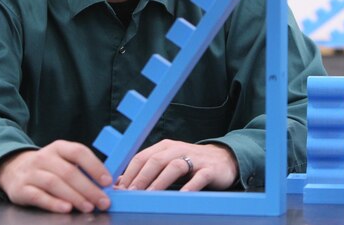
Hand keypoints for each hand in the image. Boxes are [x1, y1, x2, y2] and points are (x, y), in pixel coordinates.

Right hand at [0, 140, 111, 213]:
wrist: (12, 169)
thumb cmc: (47, 167)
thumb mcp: (62, 160)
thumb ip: (81, 169)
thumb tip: (104, 184)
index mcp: (59, 147)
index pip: (79, 152)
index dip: (95, 166)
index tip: (107, 181)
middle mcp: (44, 157)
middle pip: (69, 172)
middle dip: (89, 188)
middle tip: (103, 201)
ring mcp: (31, 173)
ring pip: (55, 184)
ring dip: (75, 196)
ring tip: (89, 207)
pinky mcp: (21, 189)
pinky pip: (38, 196)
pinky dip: (53, 203)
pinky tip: (66, 209)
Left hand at [115, 140, 237, 191]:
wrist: (224, 159)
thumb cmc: (190, 163)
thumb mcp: (167, 162)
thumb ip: (147, 171)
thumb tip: (120, 182)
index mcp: (165, 147)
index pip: (142, 157)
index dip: (129, 172)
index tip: (120, 188)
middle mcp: (178, 149)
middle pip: (156, 160)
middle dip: (141, 178)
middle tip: (131, 193)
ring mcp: (195, 158)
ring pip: (174, 167)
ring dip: (160, 182)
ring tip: (150, 196)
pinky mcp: (210, 169)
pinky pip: (199, 178)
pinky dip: (189, 187)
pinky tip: (181, 196)